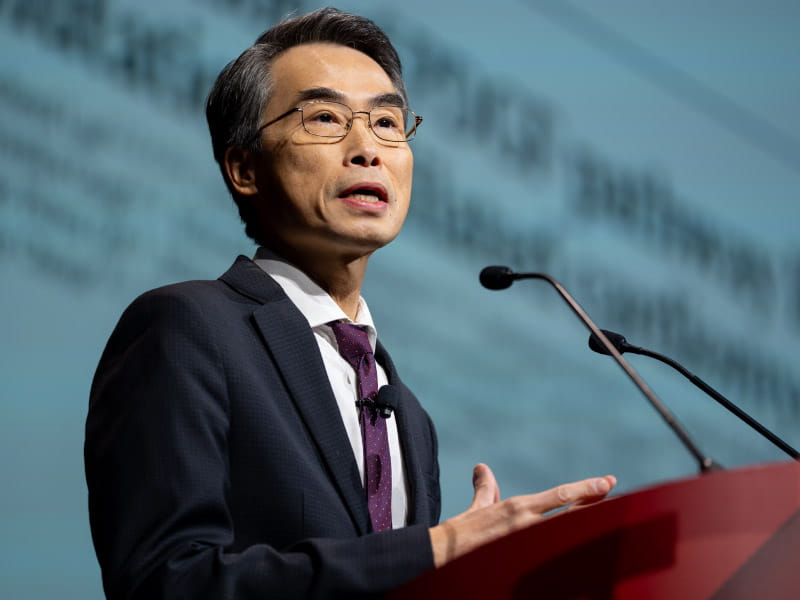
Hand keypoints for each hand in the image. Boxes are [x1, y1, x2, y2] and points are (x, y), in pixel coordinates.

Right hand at [428, 464, 615, 567]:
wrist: (441, 556)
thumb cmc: (460, 534)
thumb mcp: (477, 509)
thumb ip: (485, 490)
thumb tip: (482, 469)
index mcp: (519, 509)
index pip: (561, 496)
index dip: (586, 489)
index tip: (606, 482)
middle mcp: (527, 524)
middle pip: (573, 513)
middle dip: (596, 504)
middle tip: (615, 493)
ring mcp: (527, 544)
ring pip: (568, 533)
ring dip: (589, 526)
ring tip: (613, 519)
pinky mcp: (522, 561)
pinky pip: (556, 558)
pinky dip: (573, 552)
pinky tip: (590, 554)